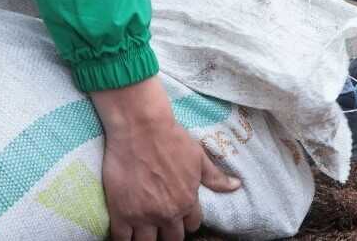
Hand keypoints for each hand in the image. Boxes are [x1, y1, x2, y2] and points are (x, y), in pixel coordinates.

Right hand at [92, 78, 240, 240]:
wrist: (140, 127)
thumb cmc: (171, 138)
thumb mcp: (198, 157)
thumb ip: (215, 177)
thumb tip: (236, 186)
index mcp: (187, 201)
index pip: (192, 225)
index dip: (186, 222)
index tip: (179, 216)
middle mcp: (167, 213)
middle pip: (171, 239)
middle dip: (168, 233)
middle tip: (161, 224)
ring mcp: (143, 215)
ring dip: (148, 239)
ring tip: (144, 230)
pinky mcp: (121, 213)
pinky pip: (122, 239)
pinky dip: (124, 240)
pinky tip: (125, 234)